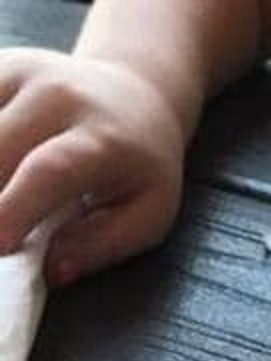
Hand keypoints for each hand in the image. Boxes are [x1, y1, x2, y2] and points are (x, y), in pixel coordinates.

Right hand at [0, 50, 186, 283]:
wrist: (135, 95)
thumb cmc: (141, 169)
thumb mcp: (149, 214)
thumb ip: (104, 243)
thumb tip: (53, 271)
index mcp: (102, 138)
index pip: (51, 170)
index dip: (18, 206)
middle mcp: (57, 94)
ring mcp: (21, 73)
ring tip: (2, 211)